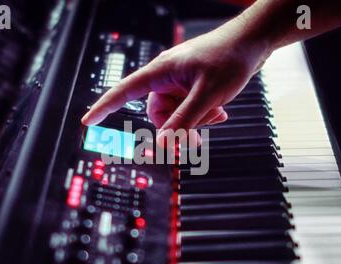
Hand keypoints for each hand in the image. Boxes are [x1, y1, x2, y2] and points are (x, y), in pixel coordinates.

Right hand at [81, 18, 270, 144]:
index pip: (124, 91)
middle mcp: (166, 78)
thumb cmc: (229, 58)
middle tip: (195, 138)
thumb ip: (183, 121)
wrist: (253, 42)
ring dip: (195, 121)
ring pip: (176, 114)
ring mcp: (180, 82)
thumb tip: (162, 144)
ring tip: (216, 113)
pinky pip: (189, 109)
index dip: (104, 107)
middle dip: (177, 128)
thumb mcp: (205, 95)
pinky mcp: (192, 86)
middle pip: (157, 114)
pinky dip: (202, 115)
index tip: (87, 121)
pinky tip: (219, 111)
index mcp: (160, 72)